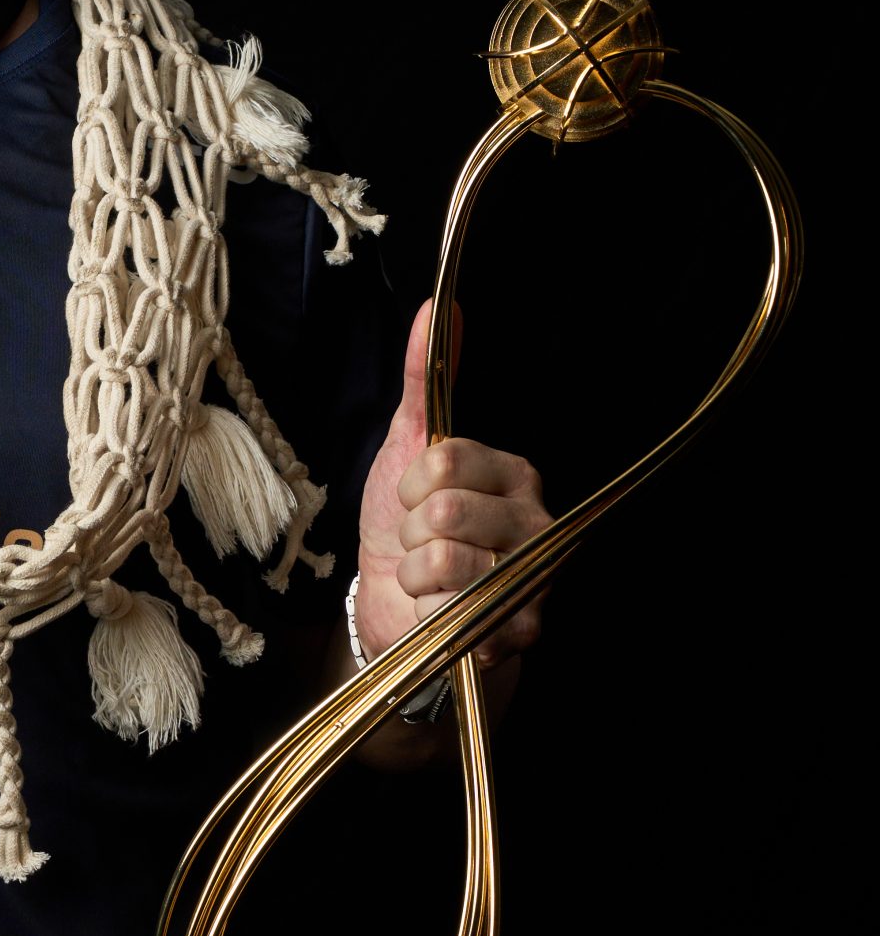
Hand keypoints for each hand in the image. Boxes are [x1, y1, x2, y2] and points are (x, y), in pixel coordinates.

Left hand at [354, 301, 551, 669]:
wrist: (398, 611)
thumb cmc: (404, 530)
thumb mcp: (407, 447)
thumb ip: (425, 380)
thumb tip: (435, 308)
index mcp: (513, 473)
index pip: (446, 458)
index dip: (410, 483)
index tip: (411, 498)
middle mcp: (536, 520)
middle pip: (446, 510)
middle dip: (411, 532)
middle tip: (421, 543)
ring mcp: (534, 576)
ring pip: (445, 559)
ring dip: (415, 574)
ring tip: (427, 580)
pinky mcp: (522, 627)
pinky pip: (454, 611)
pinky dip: (428, 612)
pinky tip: (440, 611)